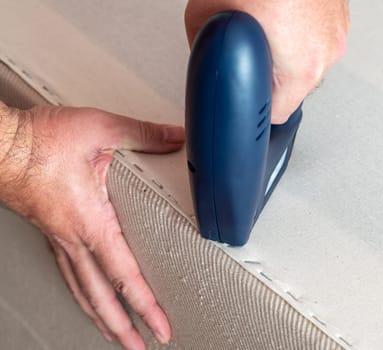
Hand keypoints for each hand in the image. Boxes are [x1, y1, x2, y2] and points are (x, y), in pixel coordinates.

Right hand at [0, 104, 183, 349]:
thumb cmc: (40, 141)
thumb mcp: (100, 129)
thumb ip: (142, 134)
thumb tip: (175, 137)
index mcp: (91, 221)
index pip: (125, 275)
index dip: (145, 305)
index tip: (160, 326)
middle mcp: (73, 238)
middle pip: (101, 296)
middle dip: (123, 327)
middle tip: (141, 346)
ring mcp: (59, 238)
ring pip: (82, 289)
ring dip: (102, 316)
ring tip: (116, 333)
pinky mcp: (51, 231)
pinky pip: (69, 273)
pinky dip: (84, 293)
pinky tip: (88, 294)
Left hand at [184, 0, 349, 123]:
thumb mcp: (204, 20)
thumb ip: (209, 54)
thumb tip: (210, 60)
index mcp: (301, 67)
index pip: (275, 115)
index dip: (253, 109)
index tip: (246, 106)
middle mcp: (326, 52)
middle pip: (293, 89)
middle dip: (269, 79)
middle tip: (250, 55)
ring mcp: (337, 31)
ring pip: (306, 63)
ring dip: (286, 55)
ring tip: (267, 27)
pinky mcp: (340, 13)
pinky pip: (315, 38)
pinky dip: (299, 34)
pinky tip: (281, 16)